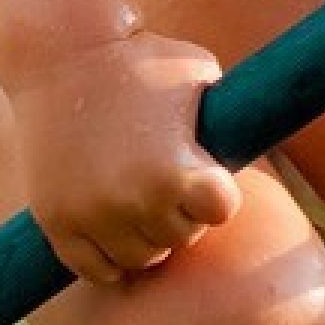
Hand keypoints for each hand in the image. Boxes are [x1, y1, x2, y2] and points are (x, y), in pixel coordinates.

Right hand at [10, 31, 241, 284]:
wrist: (59, 54)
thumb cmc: (140, 58)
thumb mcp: (199, 76)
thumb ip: (223, 122)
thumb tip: (267, 127)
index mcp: (176, 170)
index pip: (220, 211)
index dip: (216, 192)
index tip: (203, 170)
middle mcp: (135, 202)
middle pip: (181, 237)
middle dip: (180, 212)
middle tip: (165, 177)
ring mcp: (92, 217)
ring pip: (140, 258)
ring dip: (145, 235)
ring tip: (138, 194)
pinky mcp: (56, 223)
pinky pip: (96, 269)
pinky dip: (107, 255)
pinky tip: (111, 223)